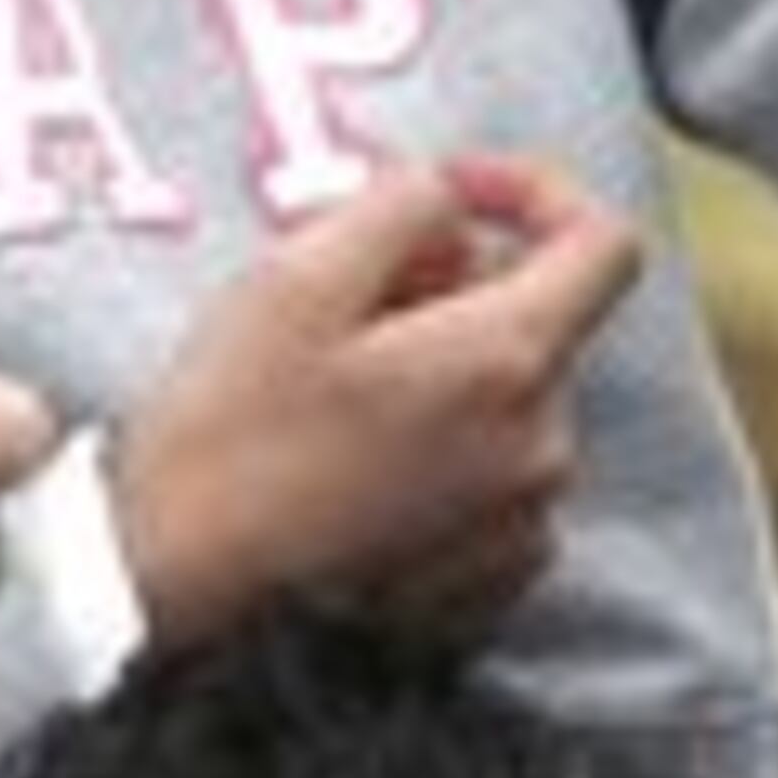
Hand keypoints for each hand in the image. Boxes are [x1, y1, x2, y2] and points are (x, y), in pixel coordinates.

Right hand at [114, 152, 646, 652]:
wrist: (173, 585)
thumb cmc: (229, 429)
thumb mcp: (297, 275)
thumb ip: (401, 205)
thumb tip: (451, 202)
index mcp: (509, 361)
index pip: (603, 245)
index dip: (536, 192)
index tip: (456, 194)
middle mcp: (543, 447)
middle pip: (539, 321)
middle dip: (457, 287)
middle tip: (344, 299)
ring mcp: (522, 523)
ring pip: (510, 399)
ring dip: (443, 370)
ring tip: (337, 391)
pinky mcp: (490, 581)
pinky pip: (493, 477)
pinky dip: (444, 449)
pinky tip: (358, 464)